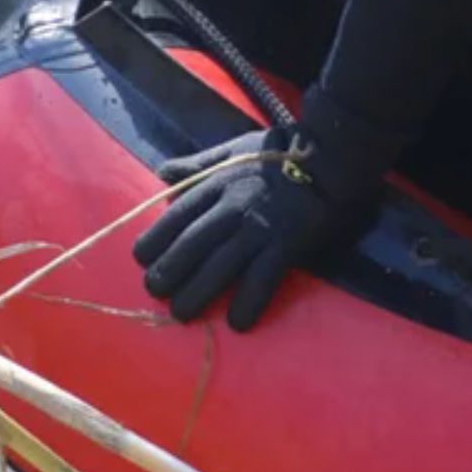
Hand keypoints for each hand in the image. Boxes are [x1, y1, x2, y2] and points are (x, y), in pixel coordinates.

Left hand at [132, 97, 391, 331]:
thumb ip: (196, 163)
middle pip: (193, 243)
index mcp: (217, 183)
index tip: (140, 258)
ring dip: (198, 292)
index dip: (157, 237)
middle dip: (170, 270)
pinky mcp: (286, 244)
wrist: (331, 155)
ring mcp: (259, 227)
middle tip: (153, 292)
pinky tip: (237, 323)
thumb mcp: (232, 148)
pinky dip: (249, 301)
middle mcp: (232, 207)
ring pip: (220, 264)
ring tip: (181, 313)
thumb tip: (161, 171)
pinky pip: (263, 278)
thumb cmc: (280, 151)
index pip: (178, 214)